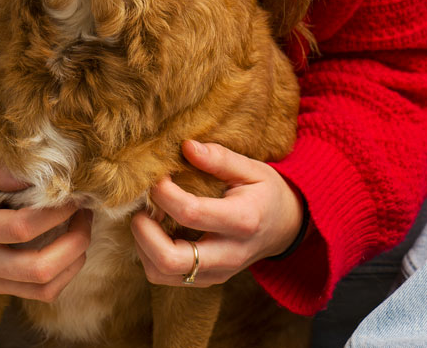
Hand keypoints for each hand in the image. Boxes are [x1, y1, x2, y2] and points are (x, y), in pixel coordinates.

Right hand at [0, 162, 91, 301]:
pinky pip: (39, 293)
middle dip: (74, 241)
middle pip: (39, 268)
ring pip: (44, 288)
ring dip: (74, 261)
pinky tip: (69, 247)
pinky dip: (63, 274)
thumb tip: (43, 174)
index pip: (22, 228)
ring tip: (82, 228)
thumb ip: (2, 173)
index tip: (73, 192)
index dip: (55, 212)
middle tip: (85, 212)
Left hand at [130, 141, 304, 286]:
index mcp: (242, 220)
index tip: (156, 176)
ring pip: (163, 274)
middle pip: (171, 259)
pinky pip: (167, 278)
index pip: (190, 213)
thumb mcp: (252, 168)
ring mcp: (217, 273)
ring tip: (147, 217)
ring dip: (144, 245)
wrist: (284, 228)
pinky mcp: (206, 280)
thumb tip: (187, 146)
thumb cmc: (265, 192)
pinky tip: (157, 231)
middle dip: (144, 231)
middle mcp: (228, 254)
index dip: (164, 193)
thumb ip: (220, 158)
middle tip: (142, 206)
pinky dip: (151, 255)